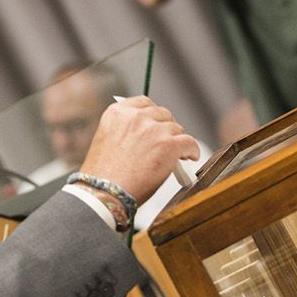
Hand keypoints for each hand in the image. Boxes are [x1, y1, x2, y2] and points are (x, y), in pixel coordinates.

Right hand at [78, 96, 200, 203]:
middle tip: (168, 141)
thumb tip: (148, 135)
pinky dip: (192, 151)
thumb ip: (126, 131)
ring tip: (178, 153)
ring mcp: (154, 130)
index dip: (153, 116)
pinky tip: (190, 157)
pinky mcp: (169, 145)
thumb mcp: (107, 141)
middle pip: (163, 114)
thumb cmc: (104, 176)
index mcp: (118, 113)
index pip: (144, 103)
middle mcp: (136, 117)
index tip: (157, 124)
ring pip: (176, 129)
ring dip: (177, 140)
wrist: (105, 193)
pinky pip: (189, 142)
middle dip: (166, 128)